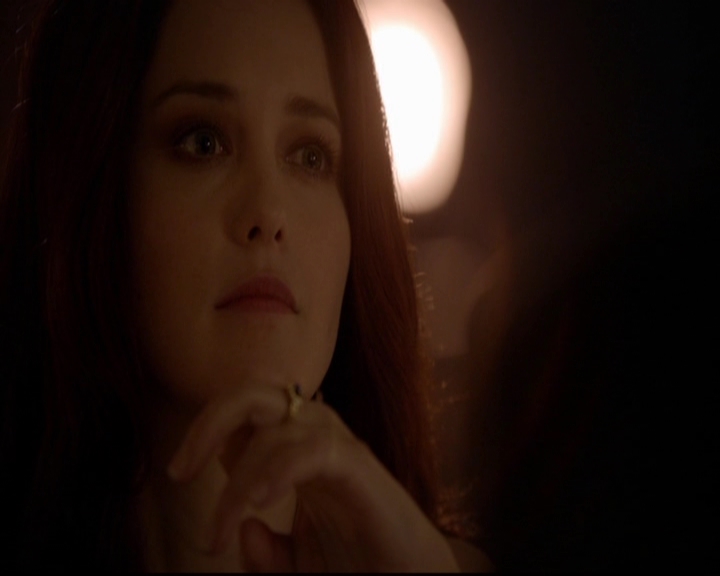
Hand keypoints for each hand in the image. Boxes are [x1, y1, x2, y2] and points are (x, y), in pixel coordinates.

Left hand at [167, 383, 459, 571]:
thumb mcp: (297, 566)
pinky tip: (260, 504)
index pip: (245, 411)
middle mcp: (315, 436)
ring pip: (277, 426)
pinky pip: (315, 450)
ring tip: (220, 534)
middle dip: (211, 420)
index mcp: (295, 449)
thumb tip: (246, 529)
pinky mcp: (361, 469)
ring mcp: (339, 449)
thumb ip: (267, 554)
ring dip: (238, 481)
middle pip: (255, 394)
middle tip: (181, 469)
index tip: (178, 472)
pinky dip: (280, 471)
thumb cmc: (357, 565)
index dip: (206, 428)